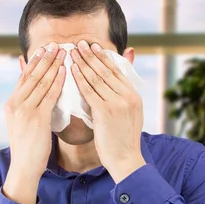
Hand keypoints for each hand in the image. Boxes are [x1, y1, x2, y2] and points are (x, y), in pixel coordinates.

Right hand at [3, 42, 65, 203]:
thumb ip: (26, 103)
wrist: (24, 166)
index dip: (35, 61)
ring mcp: (25, 110)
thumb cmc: (27, 146)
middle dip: (45, 58)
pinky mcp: (37, 118)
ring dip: (53, 65)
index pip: (24, 76)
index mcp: (11, 103)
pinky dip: (57, 81)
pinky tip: (65, 71)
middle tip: (56, 44)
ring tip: (63, 52)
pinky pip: (49, 95)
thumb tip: (33, 91)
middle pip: (32, 75)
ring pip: (41, 82)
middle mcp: (16, 104)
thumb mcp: (21, 121)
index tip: (45, 48)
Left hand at [70, 40, 145, 182]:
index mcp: (134, 95)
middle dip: (91, 56)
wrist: (126, 160)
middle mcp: (128, 96)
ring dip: (83, 63)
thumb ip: (121, 98)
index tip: (93, 47)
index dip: (103, 57)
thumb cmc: (122, 140)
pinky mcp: (106, 112)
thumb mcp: (129, 116)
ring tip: (73, 52)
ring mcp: (118, 103)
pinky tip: (71, 70)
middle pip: (106, 70)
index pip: (117, 71)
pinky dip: (79, 79)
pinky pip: (89, 91)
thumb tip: (112, 90)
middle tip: (80, 43)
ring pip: (97, 78)